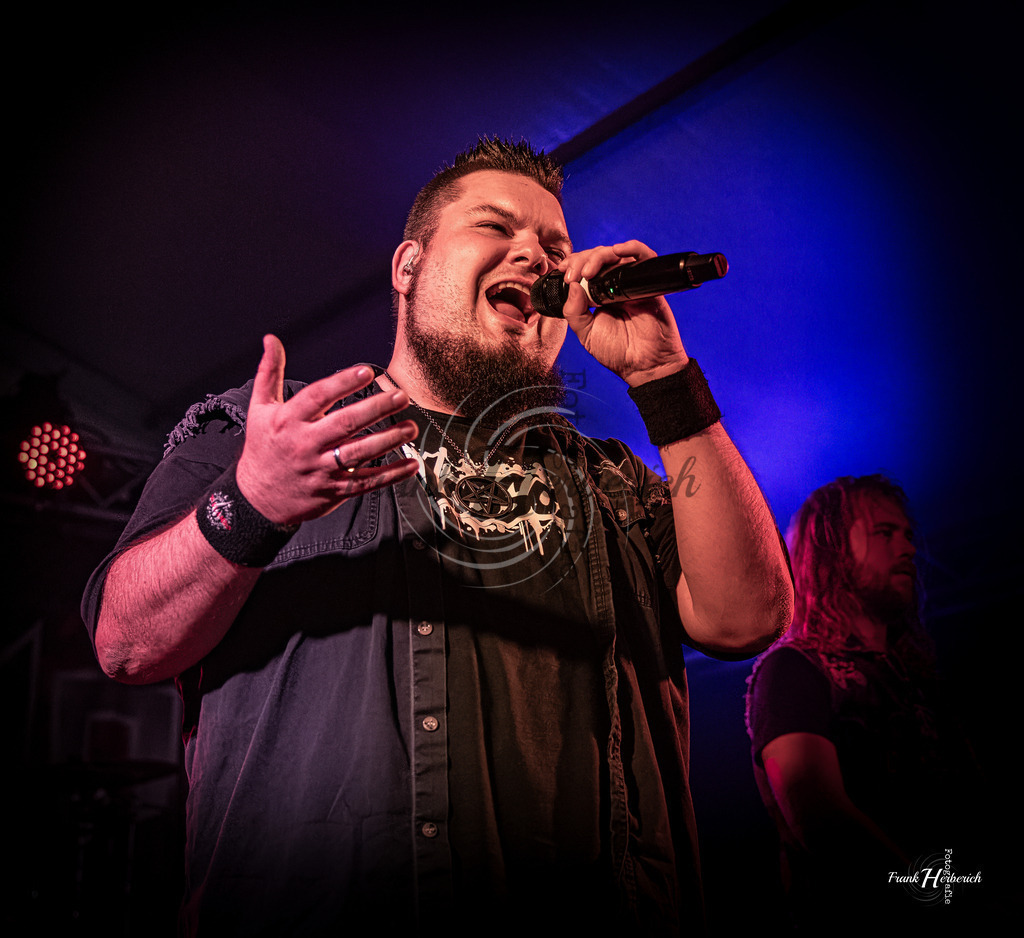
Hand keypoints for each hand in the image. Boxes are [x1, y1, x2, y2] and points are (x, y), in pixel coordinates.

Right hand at [235, 335, 418, 523]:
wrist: (257, 498)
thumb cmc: (263, 448)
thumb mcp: (259, 409)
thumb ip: (269, 372)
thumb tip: (272, 339)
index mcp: (288, 420)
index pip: (318, 397)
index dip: (342, 383)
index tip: (367, 371)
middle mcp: (305, 444)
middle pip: (345, 424)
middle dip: (375, 409)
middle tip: (401, 396)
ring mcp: (321, 470)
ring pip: (359, 454)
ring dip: (388, 440)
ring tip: (411, 427)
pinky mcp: (334, 491)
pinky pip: (366, 483)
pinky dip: (390, 475)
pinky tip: (411, 464)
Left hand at [557, 240, 688, 385]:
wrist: (645, 367)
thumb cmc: (618, 353)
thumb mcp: (586, 333)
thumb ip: (574, 311)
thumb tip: (573, 285)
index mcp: (599, 295)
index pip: (585, 268)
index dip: (573, 264)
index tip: (563, 273)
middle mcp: (615, 285)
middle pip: (598, 257)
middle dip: (581, 260)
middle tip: (572, 275)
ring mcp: (632, 283)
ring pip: (616, 254)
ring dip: (598, 256)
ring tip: (587, 272)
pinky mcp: (649, 284)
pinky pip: (645, 257)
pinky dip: (632, 248)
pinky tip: (618, 251)